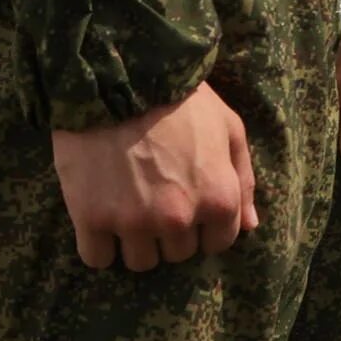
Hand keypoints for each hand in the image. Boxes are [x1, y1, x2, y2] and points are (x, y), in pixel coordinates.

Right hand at [51, 81, 256, 270]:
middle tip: (155, 197)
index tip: (190, 205)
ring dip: (136, 242)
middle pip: (178, 254)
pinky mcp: (91, 219)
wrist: (119, 78)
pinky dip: (99, 246)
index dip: (206, 226)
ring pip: (140, 262)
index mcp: (219, 199)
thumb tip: (250, 227)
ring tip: (128, 207)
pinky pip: (97, 259)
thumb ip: (244, 181)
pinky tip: (100, 219)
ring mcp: (133, 222)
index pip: (219, 243)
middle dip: (171, 231)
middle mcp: (179, 219)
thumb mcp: (229, 129)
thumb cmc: (182, 101)